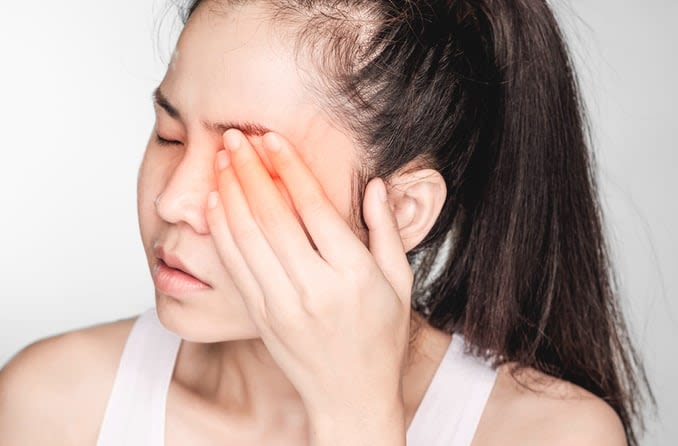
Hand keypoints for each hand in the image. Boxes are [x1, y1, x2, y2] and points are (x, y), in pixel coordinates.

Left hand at [205, 129, 411, 443]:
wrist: (350, 397)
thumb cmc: (380, 339)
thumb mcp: (400, 284)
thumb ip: (387, 232)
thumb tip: (376, 185)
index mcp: (353, 275)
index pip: (313, 209)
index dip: (288, 168)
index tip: (271, 138)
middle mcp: (314, 288)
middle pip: (271, 217)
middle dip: (249, 170)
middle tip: (235, 136)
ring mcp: (282, 305)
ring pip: (245, 238)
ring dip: (229, 192)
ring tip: (220, 159)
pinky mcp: (261, 317)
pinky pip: (234, 265)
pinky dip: (222, 229)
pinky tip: (217, 201)